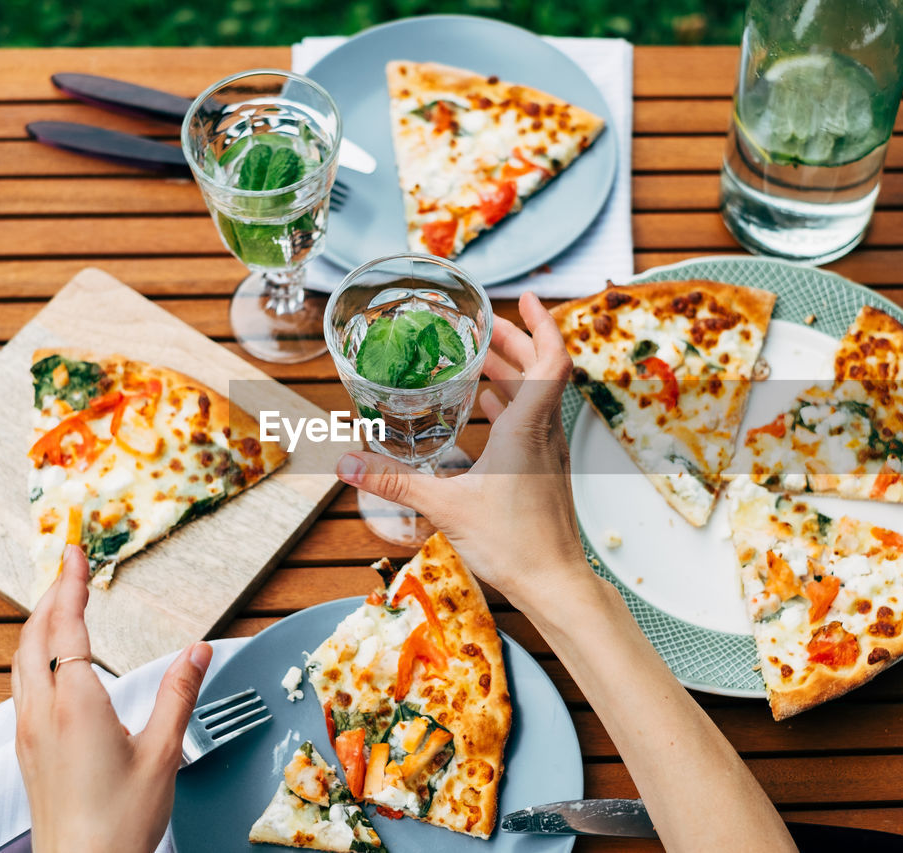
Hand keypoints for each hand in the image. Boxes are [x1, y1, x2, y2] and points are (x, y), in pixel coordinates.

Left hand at [11, 545, 213, 852]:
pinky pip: (22, 686)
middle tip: (69, 569)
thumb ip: (178, 695)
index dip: (69, 585)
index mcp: (76, 706)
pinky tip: (53, 663)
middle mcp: (43, 713)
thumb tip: (197, 652)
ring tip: (59, 605)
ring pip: (21, 660)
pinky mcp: (28, 751)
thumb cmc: (119, 824)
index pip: (66, 627)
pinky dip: (35, 655)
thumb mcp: (163, 754)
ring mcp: (29, 733)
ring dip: (38, 624)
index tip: (75, 554)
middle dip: (50, 596)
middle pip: (34, 636)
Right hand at [335, 292, 589, 606]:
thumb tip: (347, 463)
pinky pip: (530, 422)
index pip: (550, 359)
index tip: (523, 297)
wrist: (555, 584)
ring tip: (477, 357)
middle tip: (482, 324)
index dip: (540, 323)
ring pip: (536, 396)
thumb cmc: (515, 544)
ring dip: (511, 371)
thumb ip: (395, 481)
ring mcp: (547, 453)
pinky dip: (509, 404)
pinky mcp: (543, 471)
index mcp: (528, 427)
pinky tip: (483, 409)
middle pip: (539, 370)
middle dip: (513, 340)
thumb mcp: (447, 507)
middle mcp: (544, 433)